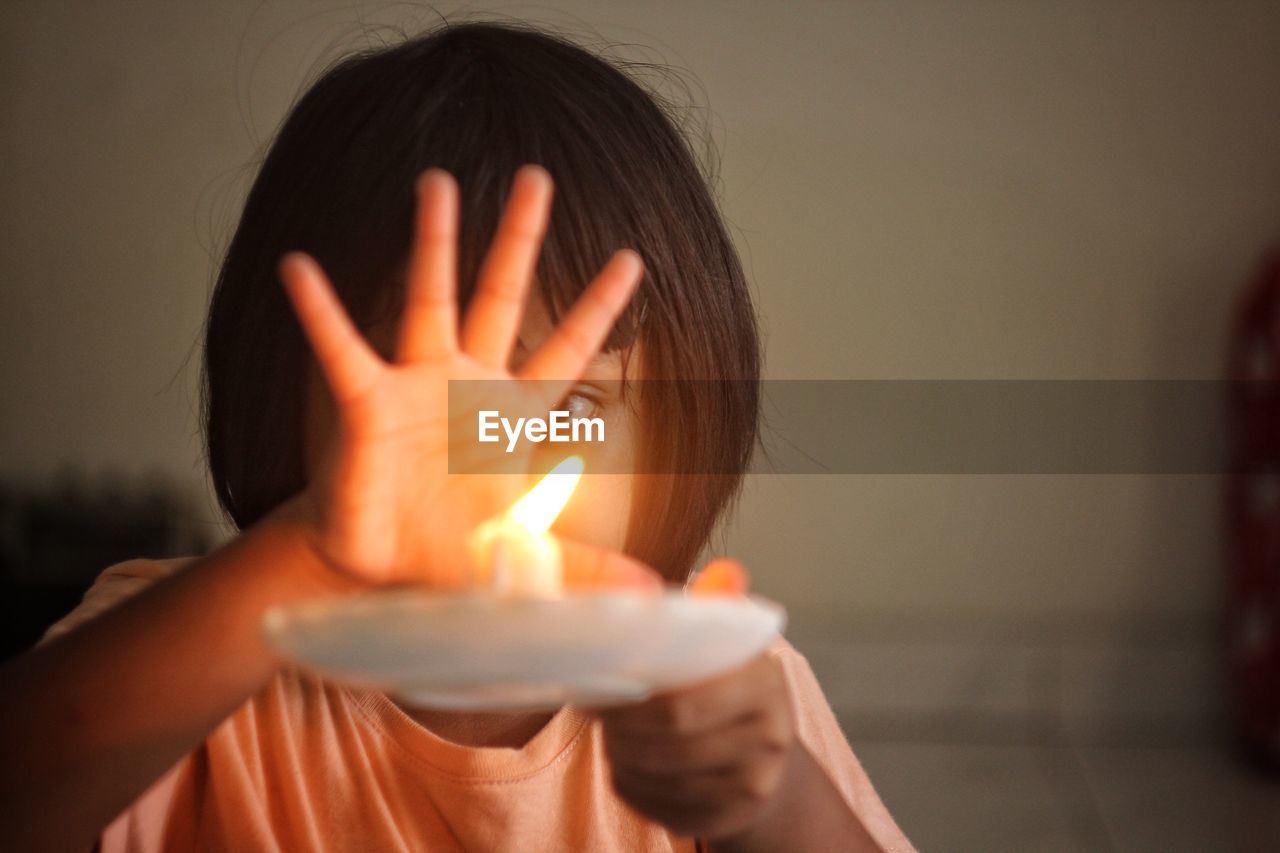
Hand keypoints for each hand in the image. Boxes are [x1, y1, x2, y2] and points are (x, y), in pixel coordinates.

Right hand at [275, 164, 656, 590]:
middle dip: (520, 239)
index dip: (598, 306)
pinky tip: (300, 267)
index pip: (569, 348)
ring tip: (437, 182)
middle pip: (503, 296)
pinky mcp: (366, 405)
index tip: (631, 257)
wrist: (376, 571)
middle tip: (538, 176)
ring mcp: (416, 387)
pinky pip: (342, 350)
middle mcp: (468, 385)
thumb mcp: (524, 557)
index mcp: (513, 415)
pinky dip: (322, 312)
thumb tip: (651, 591)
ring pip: (429, 299)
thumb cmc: (448, 552)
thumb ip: (586, 566)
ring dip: (433, 244)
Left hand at [597, 560, 796, 839]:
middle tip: (592, 708)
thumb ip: (719, 609)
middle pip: (669, 742)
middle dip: (621, 726)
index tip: (599, 682)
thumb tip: (726, 571)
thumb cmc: (733, 691)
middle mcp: (770, 739)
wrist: (769, 761)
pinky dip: (632, 783)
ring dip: (621, 753)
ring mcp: (751, 786)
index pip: (684, 701)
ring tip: (610, 731)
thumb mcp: (731, 646)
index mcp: (766, 685)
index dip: (631, 697)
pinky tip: (627, 761)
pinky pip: (659, 805)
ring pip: (659, 774)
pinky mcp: (727, 818)